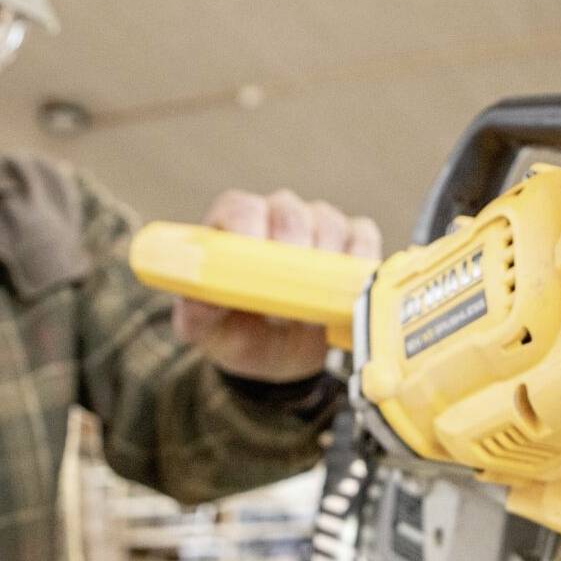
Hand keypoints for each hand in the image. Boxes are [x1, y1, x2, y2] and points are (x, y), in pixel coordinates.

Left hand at [172, 188, 381, 382]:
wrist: (277, 352)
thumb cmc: (236, 331)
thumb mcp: (205, 329)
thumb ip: (197, 312)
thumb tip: (203, 298)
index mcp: (232, 226)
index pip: (240, 208)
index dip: (249, 226)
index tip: (256, 256)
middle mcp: (274, 216)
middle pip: (289, 210)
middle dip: (294, 246)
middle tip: (294, 287)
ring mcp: (315, 225)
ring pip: (328, 221)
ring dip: (327, 260)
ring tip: (317, 302)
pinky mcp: (351, 242)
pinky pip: (363, 236)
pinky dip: (360, 260)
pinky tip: (349, 290)